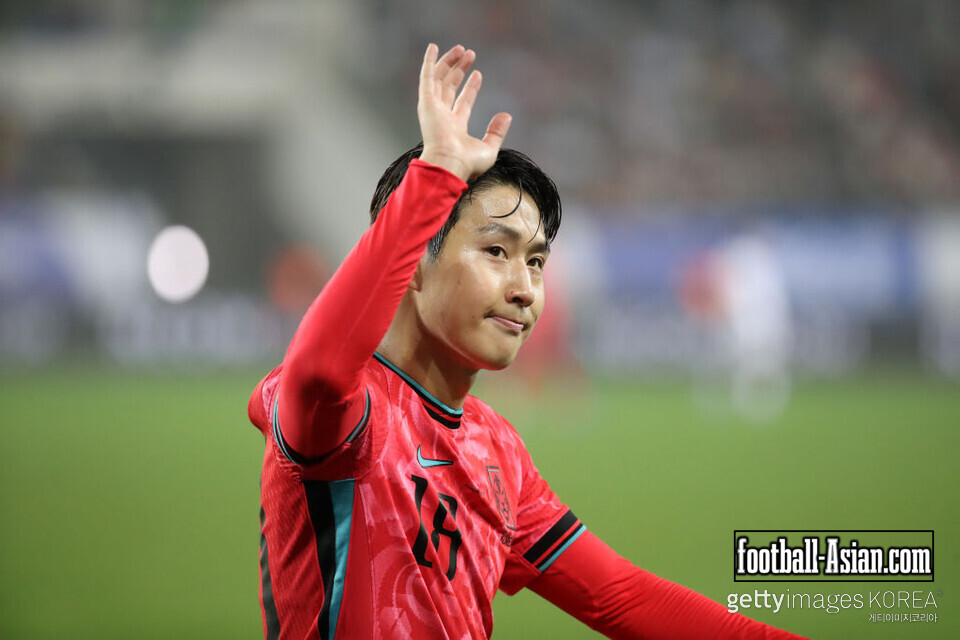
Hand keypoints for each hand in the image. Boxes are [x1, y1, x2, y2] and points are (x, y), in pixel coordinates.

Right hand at [417, 43, 511, 180]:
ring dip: (450, 62)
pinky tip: (433, 47)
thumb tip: (506, 115)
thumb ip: (496, 132)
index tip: (478, 73)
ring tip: (462, 48)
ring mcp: (433, 109)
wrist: (449, 164)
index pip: (463, 102)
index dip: (470, 87)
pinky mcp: (426, 102)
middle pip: (450, 87)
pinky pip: (427, 77)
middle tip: (470, 54)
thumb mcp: (489, 148)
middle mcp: (441, 117)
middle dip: (459, 70)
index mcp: (454, 128)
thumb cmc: (468, 163)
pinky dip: (429, 62)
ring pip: (440, 79)